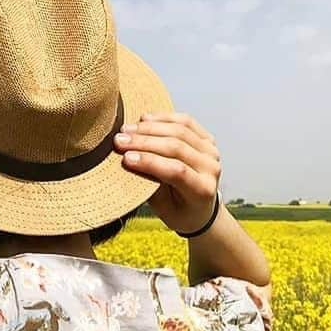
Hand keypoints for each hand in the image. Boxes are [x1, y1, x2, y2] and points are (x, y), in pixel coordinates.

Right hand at [113, 111, 221, 235]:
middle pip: (176, 147)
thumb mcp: (164, 209)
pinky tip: (144, 119)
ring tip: (127, 129)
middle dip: (144, 142)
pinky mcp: (207, 139)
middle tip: (119, 140)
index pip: (176, 171)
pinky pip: (186, 122)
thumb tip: (129, 162)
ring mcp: (211, 151)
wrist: (202, 209)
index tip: (125, 158)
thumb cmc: (179, 213)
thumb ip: (152, 186)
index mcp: (202, 190)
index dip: (149, 162)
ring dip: (150, 128)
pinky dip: (163, 118)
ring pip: (180, 130)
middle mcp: (211, 167)